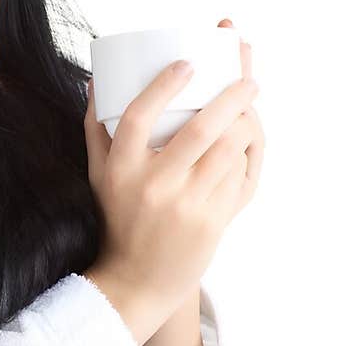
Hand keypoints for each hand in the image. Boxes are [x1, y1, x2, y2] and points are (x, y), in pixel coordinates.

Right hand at [84, 19, 264, 322]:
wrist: (136, 281)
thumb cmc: (118, 219)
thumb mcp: (98, 175)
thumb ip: (96, 127)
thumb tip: (99, 78)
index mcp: (121, 169)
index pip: (138, 117)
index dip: (163, 86)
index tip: (187, 64)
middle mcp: (152, 186)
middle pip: (200, 130)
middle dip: (232, 98)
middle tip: (247, 80)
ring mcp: (185, 206)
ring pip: (228, 152)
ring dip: (246, 125)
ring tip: (250, 111)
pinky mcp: (211, 223)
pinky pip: (239, 179)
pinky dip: (247, 157)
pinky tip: (247, 146)